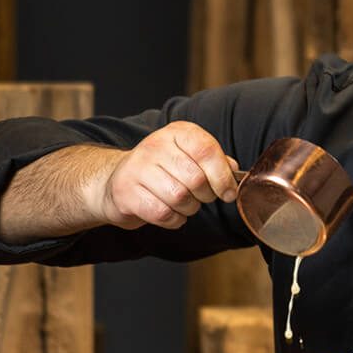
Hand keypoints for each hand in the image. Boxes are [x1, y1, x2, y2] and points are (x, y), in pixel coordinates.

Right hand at [96, 121, 239, 229]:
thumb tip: (233, 172)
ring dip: (189, 209)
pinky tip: (170, 213)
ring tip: (183, 204)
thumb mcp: (189, 156)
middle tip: (200, 197)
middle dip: (205, 196)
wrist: (118, 181)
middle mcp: (155, 145)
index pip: (206, 150)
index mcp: (176, 133)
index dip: (222, 176)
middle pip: (196, 179)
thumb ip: (214, 161)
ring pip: (180, 198)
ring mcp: (137, 168)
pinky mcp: (126, 192)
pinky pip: (163, 214)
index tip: (228, 192)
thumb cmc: (162, 170)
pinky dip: (174, 219)